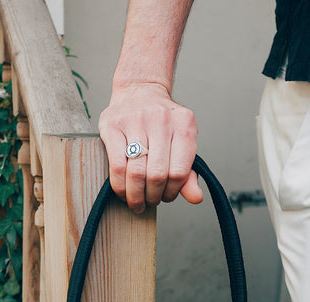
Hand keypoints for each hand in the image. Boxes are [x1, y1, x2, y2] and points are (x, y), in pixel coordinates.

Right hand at [99, 82, 202, 212]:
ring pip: (137, 173)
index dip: (171, 192)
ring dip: (135, 195)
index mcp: (184, 125)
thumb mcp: (181, 145)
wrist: (140, 90)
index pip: (179, 172)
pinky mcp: (113, 126)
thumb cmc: (162, 125)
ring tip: (136, 201)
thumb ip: (189, 173)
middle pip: (157, 175)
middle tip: (148, 202)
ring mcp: (136, 121)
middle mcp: (161, 120)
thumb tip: (196, 198)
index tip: (165, 197)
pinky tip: (123, 191)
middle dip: (152, 196)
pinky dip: (119, 185)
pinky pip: (117, 166)